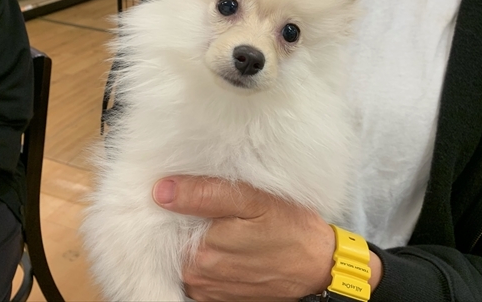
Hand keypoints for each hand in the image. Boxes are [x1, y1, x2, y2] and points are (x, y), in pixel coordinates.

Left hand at [153, 176, 335, 301]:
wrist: (318, 266)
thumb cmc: (290, 229)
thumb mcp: (253, 201)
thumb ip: (207, 194)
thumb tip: (163, 190)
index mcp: (202, 251)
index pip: (165, 222)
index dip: (174, 203)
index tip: (190, 190)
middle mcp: (199, 275)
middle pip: (174, 240)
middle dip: (187, 221)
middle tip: (217, 207)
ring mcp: (207, 289)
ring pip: (186, 256)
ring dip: (198, 240)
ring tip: (225, 225)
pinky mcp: (218, 296)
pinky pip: (199, 273)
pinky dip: (207, 258)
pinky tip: (228, 244)